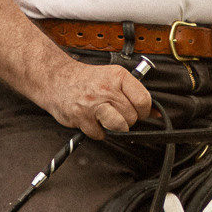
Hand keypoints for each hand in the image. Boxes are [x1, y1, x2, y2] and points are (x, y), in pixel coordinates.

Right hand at [33, 57, 153, 138]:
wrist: (56, 79)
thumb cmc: (87, 80)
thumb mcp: (113, 78)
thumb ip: (134, 94)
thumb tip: (156, 113)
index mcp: (118, 76)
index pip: (143, 100)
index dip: (144, 111)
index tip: (138, 111)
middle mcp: (106, 89)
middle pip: (132, 117)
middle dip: (127, 119)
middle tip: (115, 112)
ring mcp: (93, 104)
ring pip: (119, 126)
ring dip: (115, 128)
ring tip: (107, 119)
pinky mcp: (81, 117)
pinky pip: (99, 134)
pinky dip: (97, 131)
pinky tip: (92, 120)